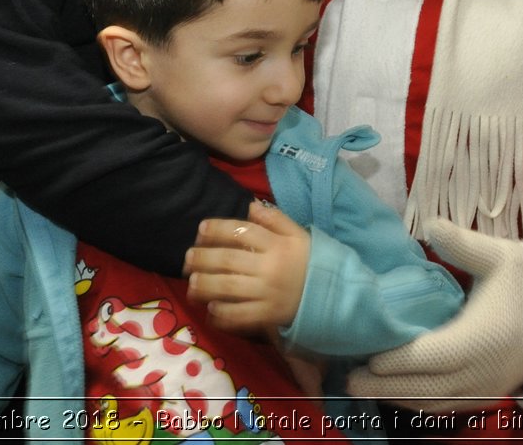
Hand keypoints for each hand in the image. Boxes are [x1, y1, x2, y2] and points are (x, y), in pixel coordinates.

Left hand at [185, 201, 309, 334]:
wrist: (335, 295)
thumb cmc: (312, 262)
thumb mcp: (299, 235)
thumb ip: (275, 219)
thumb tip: (249, 206)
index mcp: (278, 245)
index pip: (242, 231)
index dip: (218, 228)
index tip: (201, 229)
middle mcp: (270, 268)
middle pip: (228, 259)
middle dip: (203, 257)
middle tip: (187, 258)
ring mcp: (268, 294)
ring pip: (228, 287)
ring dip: (205, 284)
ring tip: (191, 283)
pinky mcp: (268, 316)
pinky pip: (240, 315)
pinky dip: (222, 313)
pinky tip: (211, 309)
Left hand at [347, 220, 522, 412]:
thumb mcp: (500, 255)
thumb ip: (462, 243)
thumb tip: (428, 223)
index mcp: (483, 337)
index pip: (430, 357)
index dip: (395, 361)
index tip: (364, 356)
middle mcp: (483, 371)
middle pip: (425, 389)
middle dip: (383, 387)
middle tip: (347, 379)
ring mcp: (486, 388)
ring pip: (433, 404)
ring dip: (397, 398)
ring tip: (362, 387)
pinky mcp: (487, 395)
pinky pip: (447, 408)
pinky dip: (418, 403)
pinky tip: (395, 392)